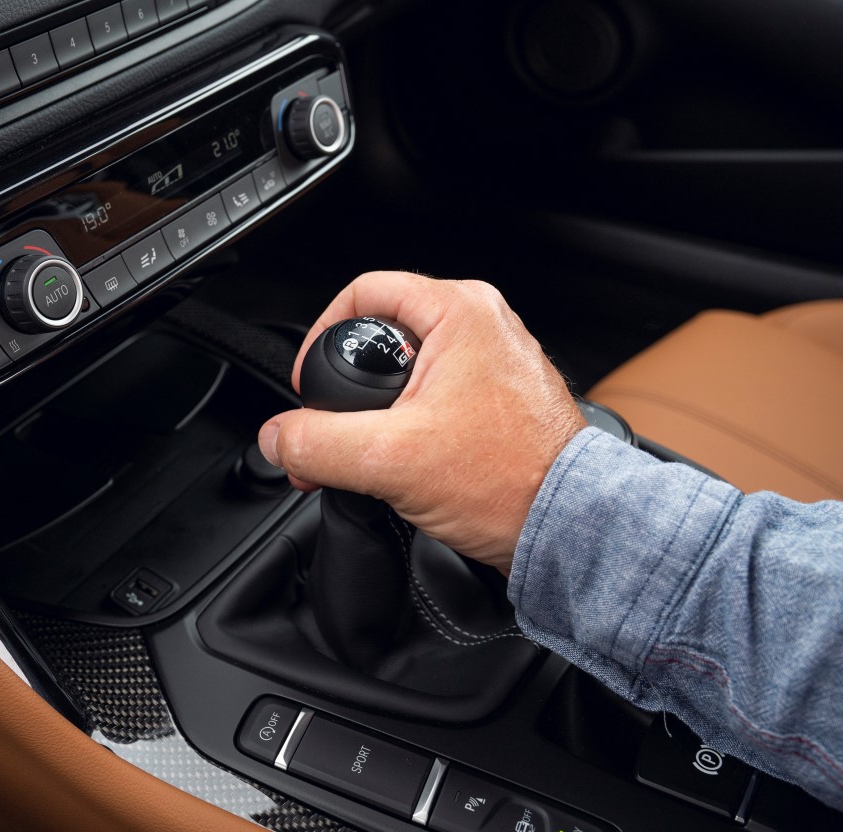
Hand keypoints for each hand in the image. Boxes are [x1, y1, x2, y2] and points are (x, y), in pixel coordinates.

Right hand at [258, 272, 584, 571]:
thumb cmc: (511, 481)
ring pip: (405, 375)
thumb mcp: (390, 459)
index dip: (321, 337)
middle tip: (329, 434)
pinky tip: (394, 468)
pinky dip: (404, 429)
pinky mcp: (497, 401)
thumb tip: (277, 438)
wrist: (565, 529)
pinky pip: (432, 400)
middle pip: (381, 337)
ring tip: (362, 460)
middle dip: (344, 392)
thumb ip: (318, 443)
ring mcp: (493, 363)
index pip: (364, 292)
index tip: (311, 387)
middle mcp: (483, 326)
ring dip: (371, 418)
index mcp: (461, 311)